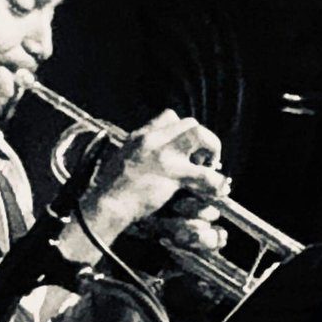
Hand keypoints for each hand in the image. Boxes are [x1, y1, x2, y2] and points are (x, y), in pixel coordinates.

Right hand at [78, 110, 229, 246]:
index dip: (184, 131)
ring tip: (211, 168)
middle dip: (203, 140)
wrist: (106, 205)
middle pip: (190, 124)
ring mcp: (163, 155)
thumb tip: (160, 157)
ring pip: (201, 136)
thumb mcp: (124, 160)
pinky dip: (215, 182)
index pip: (170, 116)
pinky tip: (215, 190)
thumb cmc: (113, 190)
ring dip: (212, 150)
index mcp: (141, 136)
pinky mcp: (172, 174)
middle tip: (204, 160)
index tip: (187, 148)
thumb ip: (142, 153)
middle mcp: (152, 139)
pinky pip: (205, 174)